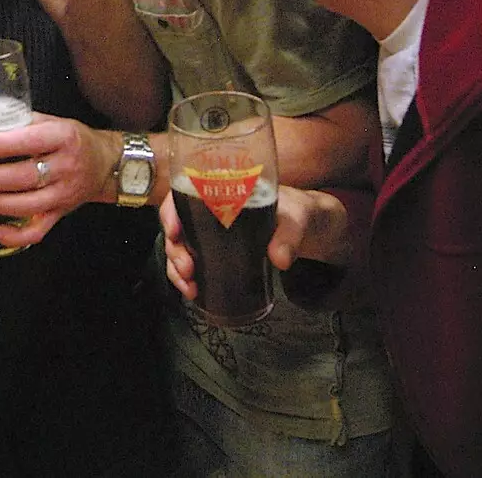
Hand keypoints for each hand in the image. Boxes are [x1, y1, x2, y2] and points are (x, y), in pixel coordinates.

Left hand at [0, 113, 114, 246]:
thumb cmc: (71, 139)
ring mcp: (64, 194)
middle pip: (26, 176)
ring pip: (29, 205)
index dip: (5, 145)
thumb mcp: (52, 121)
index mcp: (64, 137)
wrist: (105, 163)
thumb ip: (20, 122)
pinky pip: (38, 231)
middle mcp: (66, 167)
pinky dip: (16, 236)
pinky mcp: (61, 213)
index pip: (32, 141)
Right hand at [160, 186, 350, 304]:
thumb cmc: (299, 213)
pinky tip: (193, 291)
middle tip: (187, 269)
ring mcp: (213, 233)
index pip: (185, 194)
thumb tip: (279, 260)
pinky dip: (187, 278)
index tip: (173, 231)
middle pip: (178, 225)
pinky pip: (193, 262)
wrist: (310, 229)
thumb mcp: (298, 219)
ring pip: (180, 247)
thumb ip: (290, 236)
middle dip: (174, 249)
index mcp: (224, 191)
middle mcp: (212, 210)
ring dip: (176, 267)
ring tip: (190, 287)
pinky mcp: (218, 253)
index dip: (171, 211)